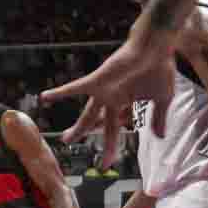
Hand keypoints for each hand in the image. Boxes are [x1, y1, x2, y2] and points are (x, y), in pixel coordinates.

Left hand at [45, 27, 174, 156]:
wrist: (156, 48)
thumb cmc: (159, 69)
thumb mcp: (162, 99)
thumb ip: (158, 117)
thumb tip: (161, 137)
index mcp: (126, 103)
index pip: (116, 125)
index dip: (114, 141)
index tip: (110, 159)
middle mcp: (113, 98)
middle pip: (99, 123)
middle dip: (90, 137)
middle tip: (82, 150)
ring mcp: (105, 91)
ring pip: (88, 115)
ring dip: (79, 128)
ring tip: (66, 139)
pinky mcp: (98, 80)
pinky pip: (75, 88)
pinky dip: (60, 93)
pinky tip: (45, 97)